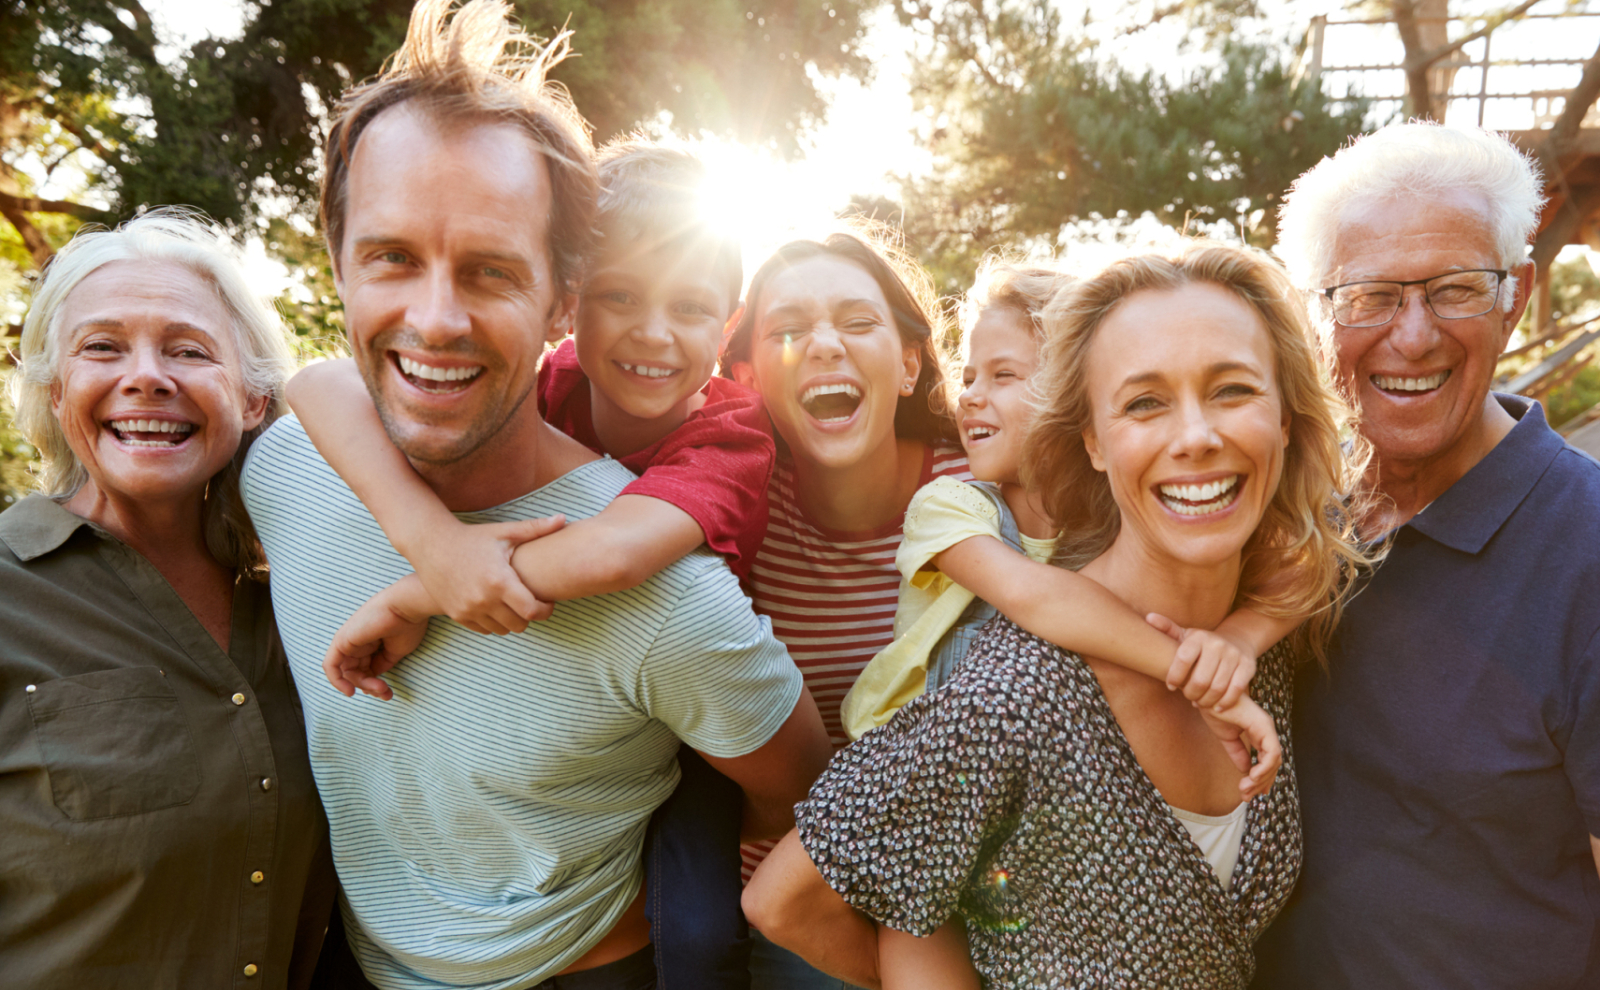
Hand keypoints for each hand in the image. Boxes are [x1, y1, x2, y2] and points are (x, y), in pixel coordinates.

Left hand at [322, 577, 433, 699]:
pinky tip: (350, 691)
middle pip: (355, 672)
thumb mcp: (396, 651)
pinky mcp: (342, 641)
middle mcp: (357, 642)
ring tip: (379, 688)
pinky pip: (331, 666)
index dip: (374, 684)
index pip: (365, 669)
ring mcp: (348, 641)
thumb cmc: (407, 625)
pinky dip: (337, 680)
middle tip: (384, 692)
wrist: (408, 607)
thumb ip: (382, 664)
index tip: (387, 692)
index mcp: (370, 643)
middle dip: (369, 686)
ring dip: (362, 685)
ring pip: (346, 672)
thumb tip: (374, 677)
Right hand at [407, 515, 564, 633]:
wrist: (431, 545)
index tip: (547, 602)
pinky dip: (493, 622)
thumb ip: (536, 528)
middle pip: (520, 625)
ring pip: (503, 630)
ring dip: (512, 620)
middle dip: (530, 616)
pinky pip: (484, 630)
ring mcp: (468, 610)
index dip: (546, 610)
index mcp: (500, 581)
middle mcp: (483, 600)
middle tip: (531, 602)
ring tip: (514, 604)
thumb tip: (563, 519)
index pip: (533, 611)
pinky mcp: (457, 616)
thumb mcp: (504, 532)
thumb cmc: (472, 538)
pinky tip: (496, 607)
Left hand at [1147, 613, 1257, 710]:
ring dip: (1206, 700)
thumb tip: (1148, 617)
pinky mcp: (1248, 666)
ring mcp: (1234, 655)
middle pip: (1200, 679)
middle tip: (1188, 697)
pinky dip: (1225, 703)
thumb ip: (1167, 629)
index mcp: (1198, 637)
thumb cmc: (1202, 644)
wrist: (1237, 641)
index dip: (1174, 676)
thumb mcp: (1185, 635)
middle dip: (1191, 693)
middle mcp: (1217, 644)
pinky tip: (1216, 707)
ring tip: (1200, 702)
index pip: (1182, 659)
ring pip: (1217, 687)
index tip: (1171, 686)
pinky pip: (1235, 690)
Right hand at [1197, 696, 1281, 799]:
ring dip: (1261, 778)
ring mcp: (1266, 727)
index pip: (1268, 758)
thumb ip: (1238, 753)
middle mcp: (1266, 729)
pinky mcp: (1263, 726)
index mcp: (1259, 731)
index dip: (1263, 777)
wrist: (1206, 694)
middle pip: (1274, 762)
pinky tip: (1251, 776)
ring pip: (1274, 760)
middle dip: (1261, 782)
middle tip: (1246, 796)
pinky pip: (1271, 752)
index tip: (1250, 792)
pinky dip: (1264, 767)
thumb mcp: (1226, 737)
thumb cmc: (1215, 709)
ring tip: (1245, 789)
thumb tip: (1246, 771)